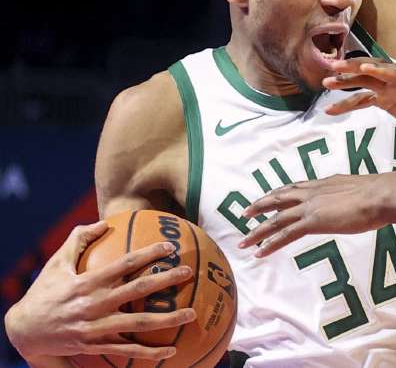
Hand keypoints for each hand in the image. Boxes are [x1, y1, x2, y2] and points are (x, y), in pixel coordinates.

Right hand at [4, 221, 196, 361]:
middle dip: (165, 280)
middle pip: (137, 291)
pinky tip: (171, 350)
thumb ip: (78, 240)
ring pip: (138, 324)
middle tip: (189, 272)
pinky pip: (126, 350)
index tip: (170, 247)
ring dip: (167, 319)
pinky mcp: (95, 345)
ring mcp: (96, 327)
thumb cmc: (44, 293)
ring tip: (192, 314)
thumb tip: (103, 222)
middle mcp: (94, 304)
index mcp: (87, 283)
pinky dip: (150, 352)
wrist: (24, 332)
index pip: (124, 264)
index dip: (148, 254)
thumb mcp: (56, 264)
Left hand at [238, 174, 391, 256]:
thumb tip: (358, 199)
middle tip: (245, 213)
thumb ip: (352, 195)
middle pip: (279, 199)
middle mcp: (313, 192)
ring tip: (244, 240)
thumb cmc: (380, 194)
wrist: (382, 195)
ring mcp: (311, 207)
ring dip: (258, 230)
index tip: (269, 197)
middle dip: (260, 206)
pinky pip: (285, 234)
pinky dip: (270, 243)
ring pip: (276, 219)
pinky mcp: (313, 221)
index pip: (295, 188)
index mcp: (324, 184)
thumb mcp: (362, 191)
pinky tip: (260, 252)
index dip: (280, 193)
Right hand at [323, 58, 395, 136]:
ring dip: (347, 81)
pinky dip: (349, 103)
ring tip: (326, 83)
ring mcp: (393, 88)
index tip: (364, 67)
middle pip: (377, 70)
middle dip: (355, 68)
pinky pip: (365, 99)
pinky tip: (331, 110)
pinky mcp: (387, 98)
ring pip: (366, 81)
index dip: (382, 70)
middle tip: (334, 66)